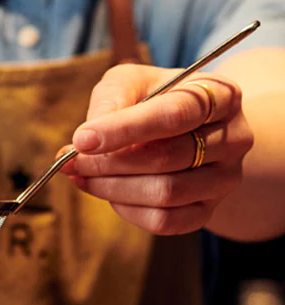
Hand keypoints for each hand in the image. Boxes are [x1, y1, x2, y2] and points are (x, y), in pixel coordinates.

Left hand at [60, 64, 253, 234]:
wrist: (191, 131)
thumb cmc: (156, 99)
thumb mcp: (134, 82)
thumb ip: (111, 101)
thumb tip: (83, 141)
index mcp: (220, 95)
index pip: (174, 114)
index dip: (125, 128)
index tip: (82, 139)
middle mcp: (233, 138)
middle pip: (166, 158)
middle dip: (109, 162)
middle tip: (71, 161)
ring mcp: (225, 179)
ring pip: (165, 194)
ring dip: (112, 188)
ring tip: (82, 175)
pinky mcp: (208, 210)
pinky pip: (166, 222)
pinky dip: (128, 210)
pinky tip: (107, 192)